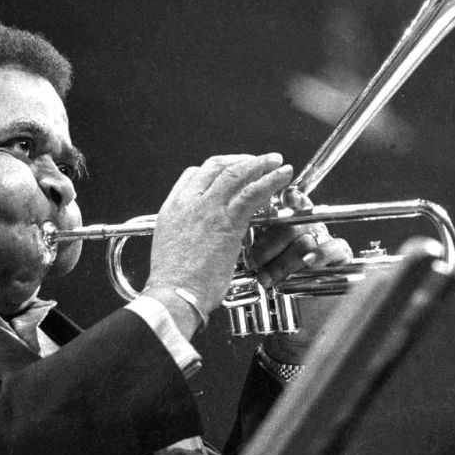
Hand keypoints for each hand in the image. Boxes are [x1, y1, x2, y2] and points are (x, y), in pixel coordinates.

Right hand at [144, 153, 293, 330]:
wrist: (174, 294)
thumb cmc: (175, 282)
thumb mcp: (171, 248)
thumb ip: (186, 233)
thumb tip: (200, 235)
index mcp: (172, 208)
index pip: (194, 174)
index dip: (217, 168)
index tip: (232, 171)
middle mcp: (188, 202)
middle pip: (216, 166)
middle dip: (240, 160)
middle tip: (258, 162)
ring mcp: (207, 208)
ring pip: (236, 173)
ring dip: (259, 164)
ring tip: (275, 161)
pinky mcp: (227, 221)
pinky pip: (252, 192)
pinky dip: (270, 180)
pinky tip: (282, 177)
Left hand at [250, 190, 353, 363]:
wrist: (295, 325)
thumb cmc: (274, 295)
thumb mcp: (257, 268)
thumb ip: (252, 248)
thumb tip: (238, 235)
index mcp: (285, 226)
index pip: (287, 203)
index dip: (285, 199)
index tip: (279, 198)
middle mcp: (305, 231)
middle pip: (292, 222)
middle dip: (270, 243)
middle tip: (254, 261)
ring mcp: (323, 242)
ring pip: (307, 238)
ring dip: (287, 259)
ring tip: (270, 277)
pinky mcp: (340, 258)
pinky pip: (335, 248)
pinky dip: (321, 254)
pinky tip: (309, 263)